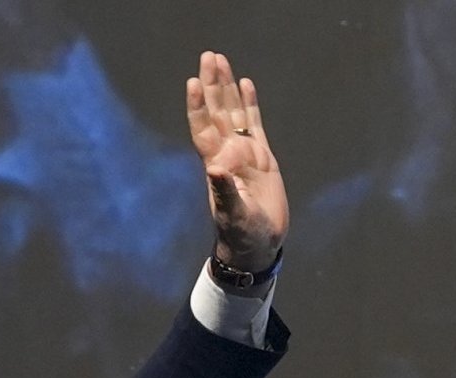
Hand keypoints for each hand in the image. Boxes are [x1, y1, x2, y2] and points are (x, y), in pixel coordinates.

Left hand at [187, 51, 287, 272]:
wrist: (256, 244)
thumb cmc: (241, 233)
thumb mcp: (233, 214)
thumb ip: (224, 192)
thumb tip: (215, 169)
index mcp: (217, 164)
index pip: (204, 129)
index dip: (199, 106)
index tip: (194, 82)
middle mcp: (226, 153)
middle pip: (217, 111)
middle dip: (213, 84)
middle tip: (209, 56)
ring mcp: (243, 153)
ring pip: (233, 112)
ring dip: (227, 87)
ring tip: (221, 61)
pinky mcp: (262, 157)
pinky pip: (253, 123)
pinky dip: (249, 104)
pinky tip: (246, 84)